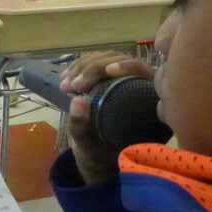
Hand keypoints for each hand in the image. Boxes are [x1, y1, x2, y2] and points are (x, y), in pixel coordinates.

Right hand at [60, 52, 155, 183]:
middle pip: (118, 60)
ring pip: (105, 59)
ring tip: (64, 82)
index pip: (141, 70)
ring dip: (82, 67)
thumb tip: (77, 101)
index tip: (107, 71)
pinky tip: (64, 76)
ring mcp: (122, 75)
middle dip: (92, 70)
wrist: (98, 153)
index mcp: (147, 97)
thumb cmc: (101, 150)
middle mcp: (138, 81)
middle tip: (71, 85)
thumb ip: (83, 125)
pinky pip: (94, 62)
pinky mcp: (108, 73)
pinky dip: (78, 67)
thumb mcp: (90, 143)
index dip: (125, 67)